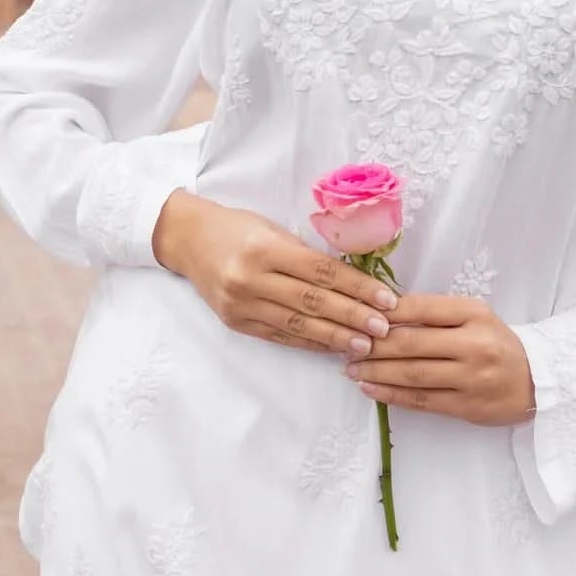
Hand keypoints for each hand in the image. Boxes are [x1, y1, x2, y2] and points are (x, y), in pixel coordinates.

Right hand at [153, 192, 400, 361]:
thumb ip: (305, 254)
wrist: (188, 241)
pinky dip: (309, 343)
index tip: (386, 299)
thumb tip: (352, 281)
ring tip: (365, 345)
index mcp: (265, 248)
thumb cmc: (238, 228)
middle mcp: (251, 278)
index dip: (357, 287)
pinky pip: (281, 335)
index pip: (321, 271)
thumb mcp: (272, 229)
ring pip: (298, 324)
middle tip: (384, 328)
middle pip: (313, 301)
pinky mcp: (236, 323)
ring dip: (335, 337)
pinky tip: (332, 347)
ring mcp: (241, 304)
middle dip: (353, 316)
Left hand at [342, 292, 535, 428]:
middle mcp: (473, 344)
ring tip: (351, 370)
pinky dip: (390, 394)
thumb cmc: (495, 342)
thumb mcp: (473, 316)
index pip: (421, 309)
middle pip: (411, 344)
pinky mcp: (466, 406)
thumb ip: (435, 313)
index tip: (359, 316)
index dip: (385, 313)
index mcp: (474, 314)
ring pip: (412, 374)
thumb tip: (383, 312)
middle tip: (347, 346)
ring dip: (376, 372)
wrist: (535, 380)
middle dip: (373, 346)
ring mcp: (470, 378)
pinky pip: (420, 400)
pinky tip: (371, 388)